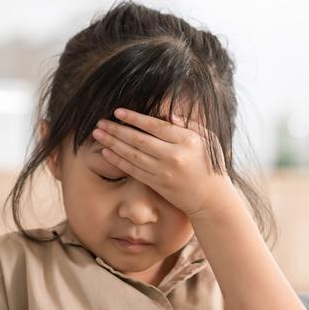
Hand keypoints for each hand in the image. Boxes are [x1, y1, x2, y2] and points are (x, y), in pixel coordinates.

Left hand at [91, 107, 236, 220]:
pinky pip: (133, 170)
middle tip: (100, 122)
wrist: (211, 198)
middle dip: (116, 130)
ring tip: (97, 134)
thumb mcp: (207, 139)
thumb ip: (188, 125)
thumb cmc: (210, 164)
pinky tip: (106, 152)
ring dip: (112, 143)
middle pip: (138, 139)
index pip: (154, 125)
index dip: (134, 118)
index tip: (118, 112)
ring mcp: (164, 171)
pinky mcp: (157, 184)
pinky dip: (118, 161)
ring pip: (132, 155)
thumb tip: (167, 115)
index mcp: (186, 140)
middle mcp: (173, 155)